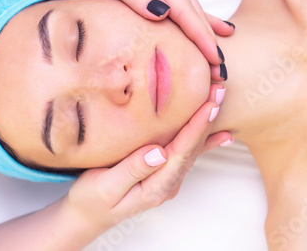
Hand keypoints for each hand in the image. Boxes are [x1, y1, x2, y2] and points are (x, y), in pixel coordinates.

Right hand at [63, 83, 231, 231]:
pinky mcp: (160, 173)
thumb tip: (158, 152)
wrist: (86, 216)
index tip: (210, 106)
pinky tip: (220, 135)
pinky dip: (201, 139)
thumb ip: (132, 170)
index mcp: (155, 188)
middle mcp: (166, 184)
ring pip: (191, 149)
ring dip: (205, 125)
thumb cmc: (90, 201)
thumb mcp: (105, 188)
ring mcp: (165, 180)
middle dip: (207, 120)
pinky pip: (184, 153)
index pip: (181, 153)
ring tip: (218, 101)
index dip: (196, 128)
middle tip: (220, 91)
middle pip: (192, 148)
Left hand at [68, 0, 233, 80]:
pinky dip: (206, 21)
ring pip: (196, 14)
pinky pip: (189, 8)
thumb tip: (161, 12)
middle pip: (196, 15)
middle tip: (220, 72)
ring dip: (209, 38)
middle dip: (210, 43)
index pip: (185, 11)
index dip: (201, 36)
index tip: (213, 57)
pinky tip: (223, 31)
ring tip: (220, 63)